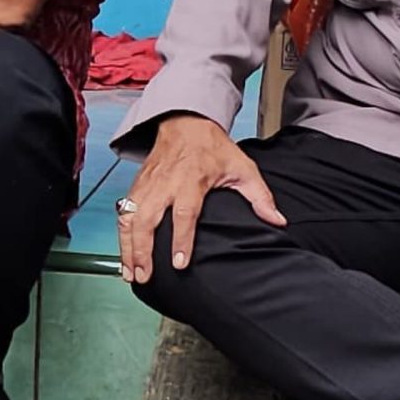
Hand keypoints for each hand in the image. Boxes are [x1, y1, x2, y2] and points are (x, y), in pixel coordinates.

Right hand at [116, 115, 286, 283]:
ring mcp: (147, 186)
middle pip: (148, 221)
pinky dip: (121, 236)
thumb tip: (277, 220)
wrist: (185, 123)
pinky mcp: (136, 187)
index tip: (178, 263)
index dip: (181, 239)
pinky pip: (124, 214)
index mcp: (191, 181)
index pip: (184, 214)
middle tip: (145, 276)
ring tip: (131, 273)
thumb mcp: (242, 168)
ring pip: (131, 219)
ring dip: (128, 247)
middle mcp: (165, 185)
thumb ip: (260, 196)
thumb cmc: (212, 147)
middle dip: (143, 251)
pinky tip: (124, 255)